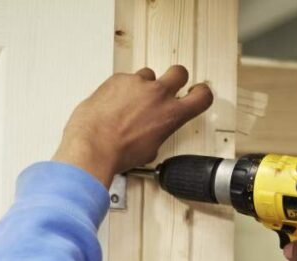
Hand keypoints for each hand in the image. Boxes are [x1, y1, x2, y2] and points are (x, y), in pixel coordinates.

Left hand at [53, 65, 213, 186]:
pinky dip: (121, 90)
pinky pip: (125, 80)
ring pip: (148, 75)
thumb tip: (152, 132)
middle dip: (176, 78)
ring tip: (130, 104)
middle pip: (179, 72)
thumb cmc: (119, 152)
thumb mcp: (150, 150)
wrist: (94, 144)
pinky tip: (113, 105)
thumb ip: (158, 133)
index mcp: (172, 115)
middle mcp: (158, 94)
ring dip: (143, 86)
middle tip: (167, 88)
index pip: (202, 96)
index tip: (197, 93)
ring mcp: (138, 83)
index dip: (202, 93)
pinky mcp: (118, 78)